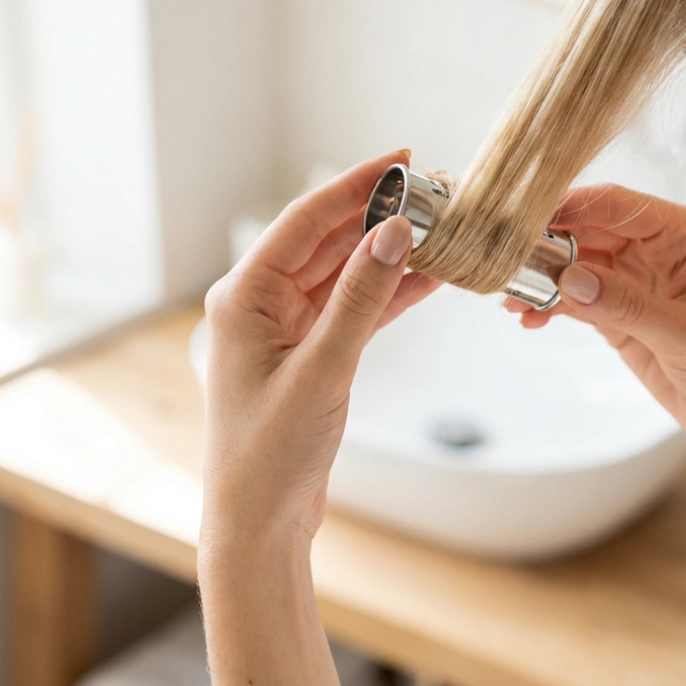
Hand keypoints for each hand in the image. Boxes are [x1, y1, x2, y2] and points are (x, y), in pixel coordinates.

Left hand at [201, 151, 438, 544]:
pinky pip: (354, 309)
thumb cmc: (270, 455)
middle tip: (434, 195)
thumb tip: (395, 233)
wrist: (259, 524)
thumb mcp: (323, 371)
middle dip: (379, 216)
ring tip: (442, 231)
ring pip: (346, 274)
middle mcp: (260, 304)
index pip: (304, 221)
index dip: (354, 186)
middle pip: (326, 241)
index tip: (401, 161)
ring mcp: (286, 329)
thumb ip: (362, 299)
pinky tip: (429, 277)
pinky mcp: (311, 355)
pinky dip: (389, 294)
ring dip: (389, 254)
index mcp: (244, 297)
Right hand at [507, 183, 685, 454]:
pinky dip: (549, 305)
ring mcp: (635, 279)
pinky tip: (529, 319)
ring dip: (541, 278)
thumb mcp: (685, 335)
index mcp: (683, 233)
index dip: (568, 206)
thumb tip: (571, 279)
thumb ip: (626, 305)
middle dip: (545, 245)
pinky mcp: (619, 311)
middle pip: (586, 229)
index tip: (525, 219)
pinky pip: (574, 298)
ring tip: (509, 297)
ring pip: (574, 263)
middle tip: (505, 263)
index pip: (615, 204)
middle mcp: (656, 247)